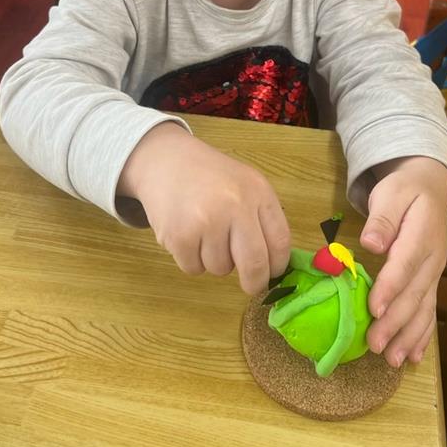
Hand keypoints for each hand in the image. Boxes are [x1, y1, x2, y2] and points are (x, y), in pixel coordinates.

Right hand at [117, 123, 290, 293]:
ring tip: (205, 233)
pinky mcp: (179, 236)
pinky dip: (191, 260)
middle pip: (255, 264)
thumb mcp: (245, 184)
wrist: (165, 160)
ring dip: (215, 261)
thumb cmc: (210, 177)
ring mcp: (206, 221)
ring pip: (221, 269)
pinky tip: (187, 234)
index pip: (280, 242)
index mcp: (257, 191)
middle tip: (251, 286)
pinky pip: (194, 268)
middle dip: (255, 283)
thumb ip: (262, 219)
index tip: (272, 274)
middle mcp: (235, 205)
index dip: (278, 266)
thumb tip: (273, 266)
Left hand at [359, 156, 446, 366]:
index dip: (390, 288)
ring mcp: (434, 273)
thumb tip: (372, 242)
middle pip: (414, 294)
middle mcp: (432, 259)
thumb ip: (382, 217)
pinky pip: (430, 311)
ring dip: (409, 336)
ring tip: (393, 360)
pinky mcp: (432, 281)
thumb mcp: (391, 193)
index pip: (404, 265)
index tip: (373, 310)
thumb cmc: (405, 190)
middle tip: (375, 346)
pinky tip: (414, 356)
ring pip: (424, 309)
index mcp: (420, 234)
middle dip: (395, 323)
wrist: (431, 188)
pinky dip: (423, 335)